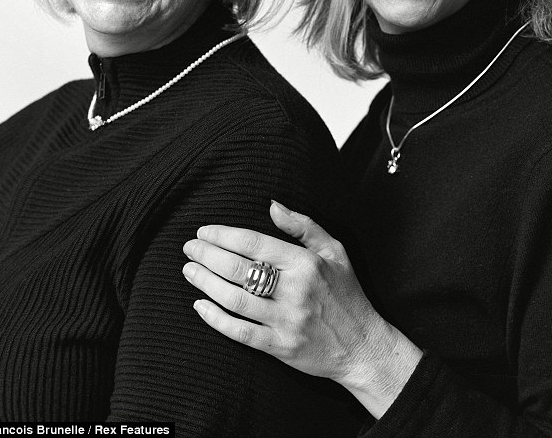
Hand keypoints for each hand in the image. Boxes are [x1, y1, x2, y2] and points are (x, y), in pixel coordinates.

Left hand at [182, 201, 421, 417]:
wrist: (363, 346)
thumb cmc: (346, 293)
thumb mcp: (335, 250)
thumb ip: (303, 225)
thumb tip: (272, 205)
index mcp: (305, 262)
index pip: (254, 243)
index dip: (223, 235)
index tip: (203, 231)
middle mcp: (294, 290)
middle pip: (239, 269)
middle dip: (207, 255)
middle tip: (189, 248)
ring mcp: (285, 320)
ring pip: (234, 299)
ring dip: (206, 282)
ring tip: (189, 270)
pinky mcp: (279, 347)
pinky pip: (240, 332)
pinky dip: (216, 319)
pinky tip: (200, 305)